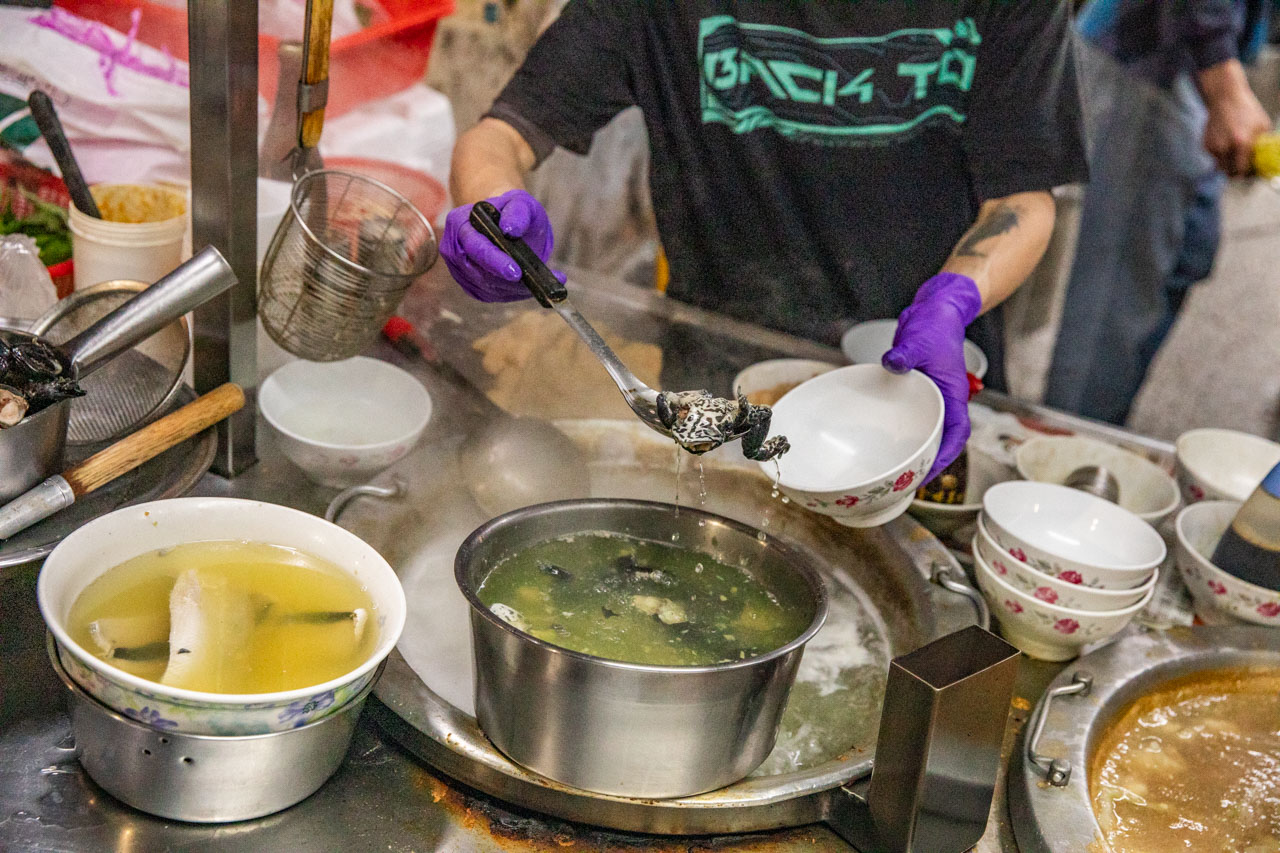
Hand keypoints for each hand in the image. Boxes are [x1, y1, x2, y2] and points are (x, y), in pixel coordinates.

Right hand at [440, 189, 563, 301]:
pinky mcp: (468, 284)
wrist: (508, 223)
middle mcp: (453, 248)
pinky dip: (509, 294)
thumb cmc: (513, 211)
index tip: (515, 271)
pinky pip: (487, 295)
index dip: (494, 260)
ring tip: (536, 284)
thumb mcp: (522, 203)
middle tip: (532, 284)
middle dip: (505, 281)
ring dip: (510, 289)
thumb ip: (518, 212)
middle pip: (476, 272)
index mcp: (459, 222)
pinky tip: (526, 288)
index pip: (473, 245)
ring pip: (484, 287)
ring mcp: (458, 268)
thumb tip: (510, 229)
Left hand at [882, 272, 981, 481]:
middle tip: (907, 480)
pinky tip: (886, 441)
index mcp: (953, 394)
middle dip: (928, 461)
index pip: (956, 433)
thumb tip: (893, 363)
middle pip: (942, 439)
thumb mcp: (920, 340)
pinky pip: (912, 418)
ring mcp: (931, 397)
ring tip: (898, 470)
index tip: (930, 472)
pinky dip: (903, 431)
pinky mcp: (917, 392)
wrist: (933, 311)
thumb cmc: (935, 326)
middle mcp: (945, 400)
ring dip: (916, 449)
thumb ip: (906, 354)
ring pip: (926, 430)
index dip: (945, 455)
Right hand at [1198, 59, 1272, 176]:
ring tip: (1235, 151)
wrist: (1225, 98)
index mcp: (1241, 143)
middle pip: (1228, 172)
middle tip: (1243, 167)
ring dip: (1228, 163)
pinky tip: (1226, 142)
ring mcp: (1213, 147)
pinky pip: (1215, 157)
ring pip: (1220, 165)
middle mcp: (1224, 147)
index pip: (1241, 170)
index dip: (1246, 174)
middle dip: (1236, 172)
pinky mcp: (1206, 145)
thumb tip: (1266, 160)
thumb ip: (1263, 145)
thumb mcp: (1262, 126)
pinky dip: (1221, 154)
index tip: (1251, 172)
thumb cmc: (1247, 110)